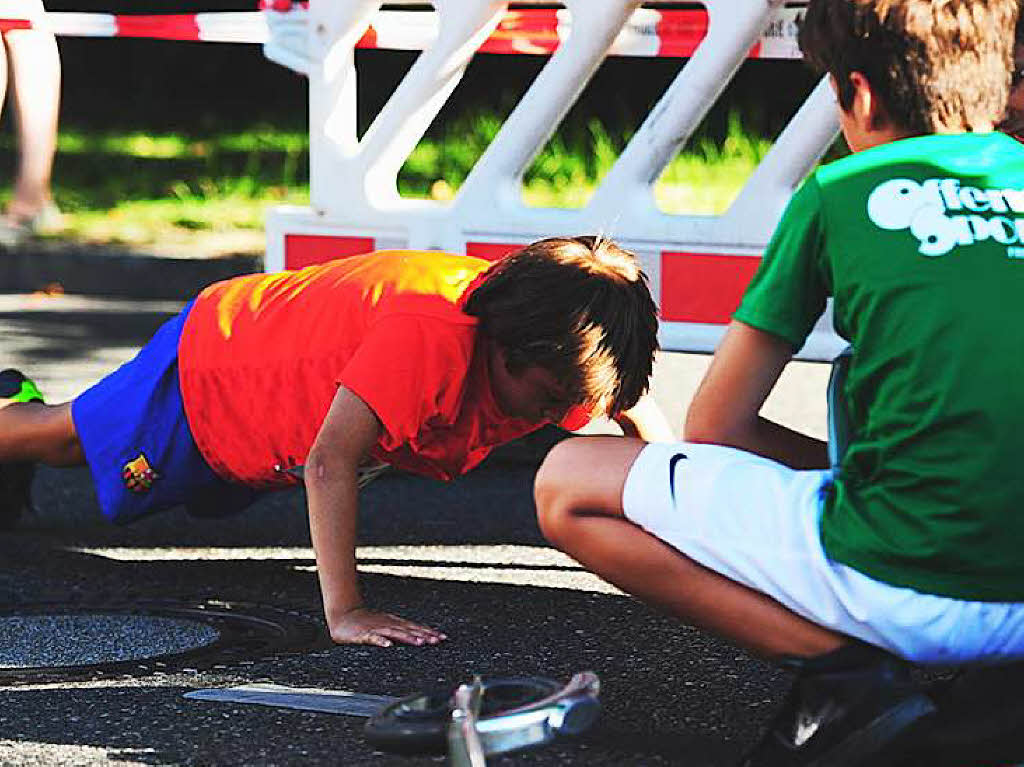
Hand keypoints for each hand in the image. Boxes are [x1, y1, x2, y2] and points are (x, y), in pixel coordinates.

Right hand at [328, 606, 446, 646]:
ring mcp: (377, 628)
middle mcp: (388, 624)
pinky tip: (388, 646)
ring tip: (420, 642)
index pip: (415, 627)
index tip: (443, 637)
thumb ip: (400, 631)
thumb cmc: (366, 622)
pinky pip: (373, 638)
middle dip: (424, 635)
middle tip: (437, 640)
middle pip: (409, 630)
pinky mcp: (364, 634)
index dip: (429, 632)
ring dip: (408, 637)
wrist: (343, 616)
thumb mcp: (386, 625)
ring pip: (395, 633)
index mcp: (394, 622)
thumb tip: (418, 637)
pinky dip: (381, 641)